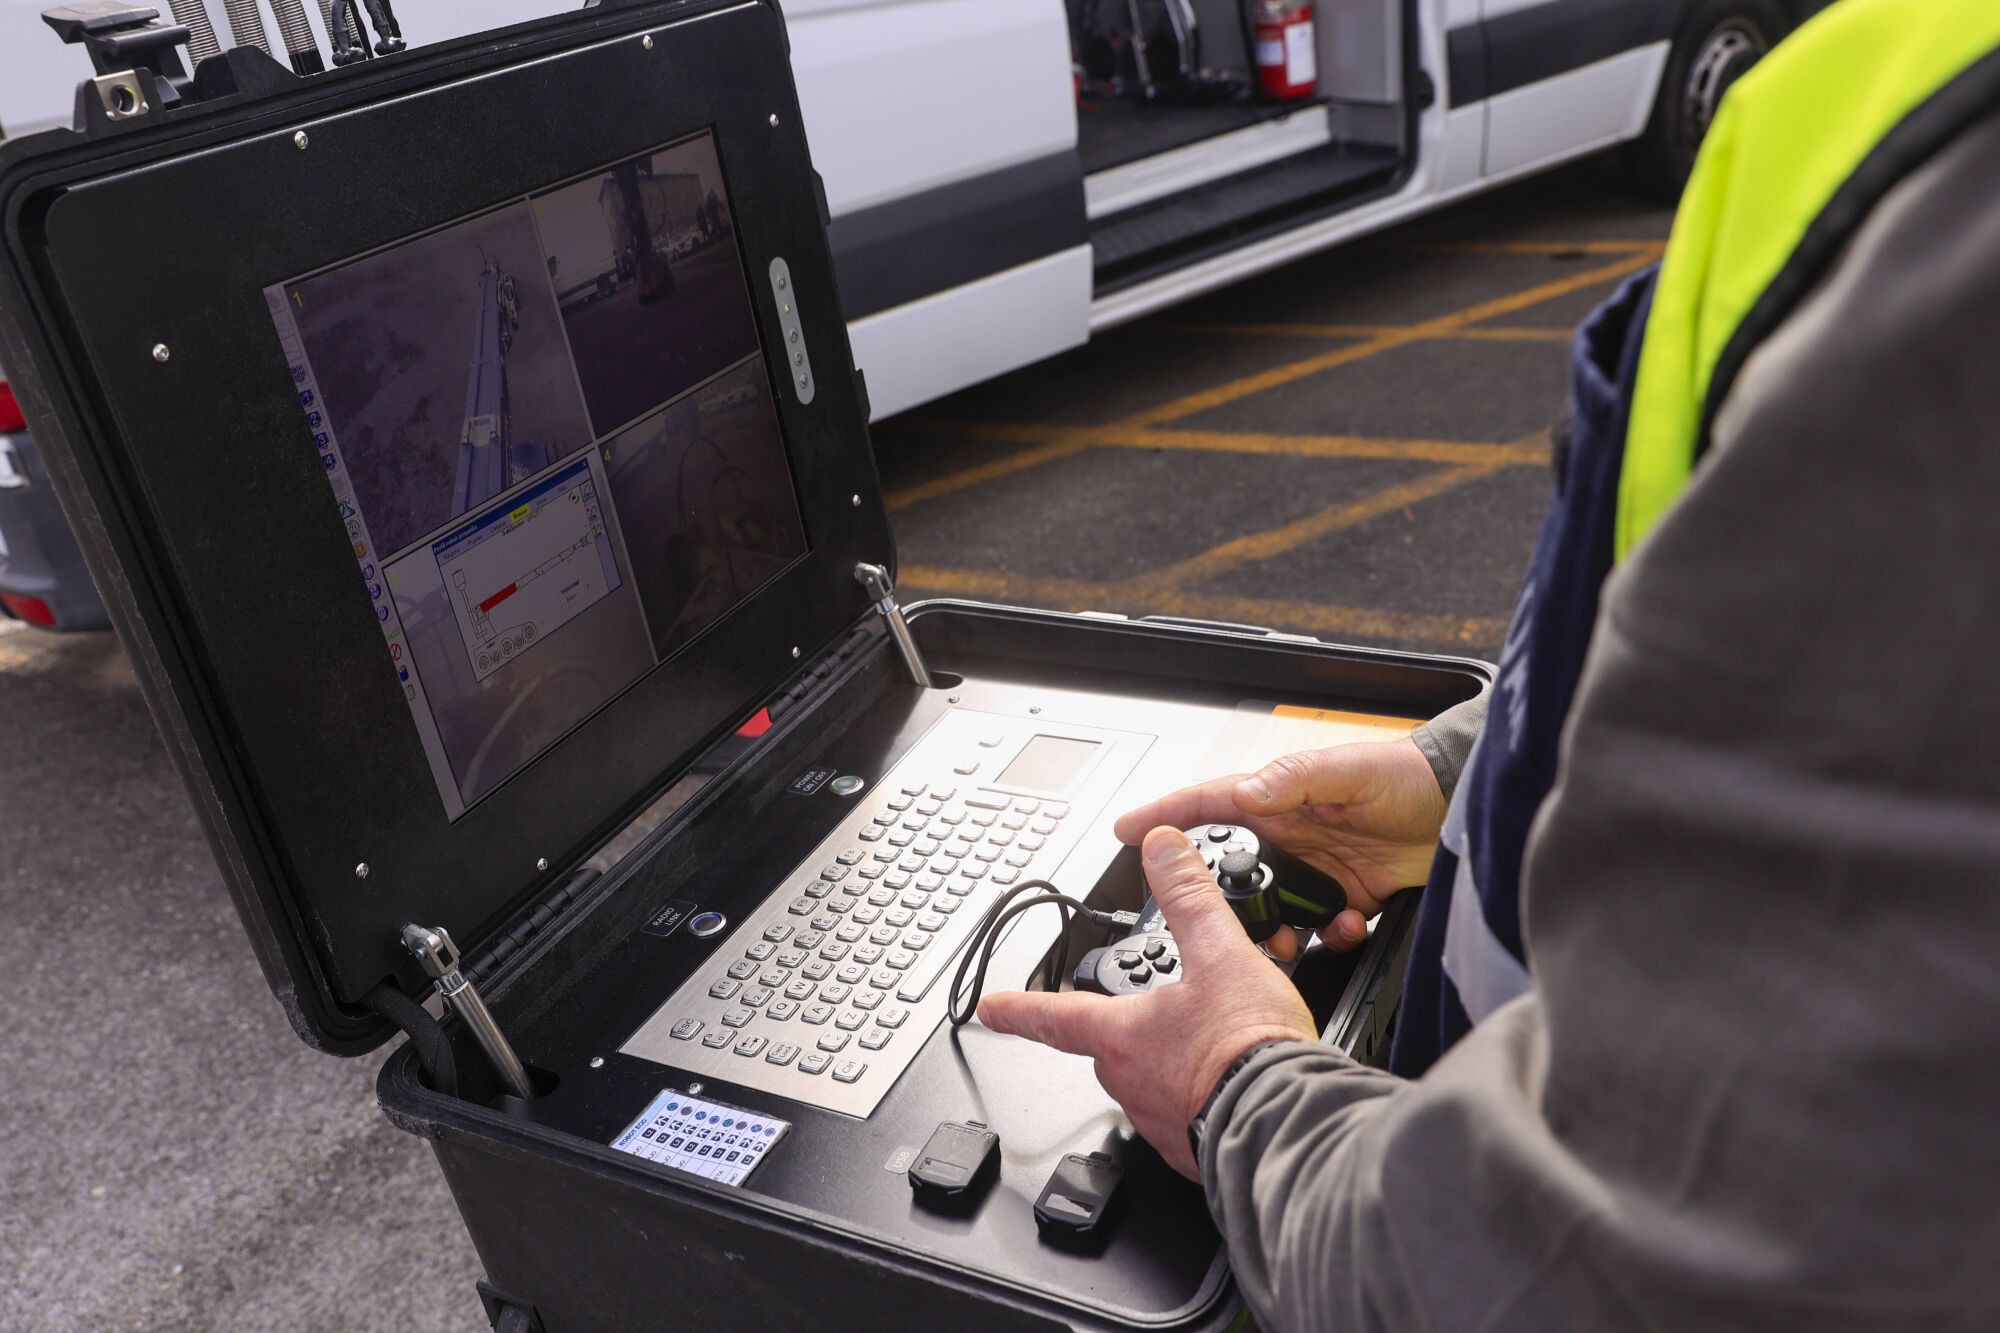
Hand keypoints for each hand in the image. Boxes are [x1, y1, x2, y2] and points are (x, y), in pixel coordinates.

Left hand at [977, 828, 1316, 1178]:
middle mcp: (1132, 1084)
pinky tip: (1235, 1084)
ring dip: (1173, 1065)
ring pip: (1151, 1085)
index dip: (1019, 1008)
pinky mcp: (1196, 1150)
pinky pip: (1188, 1119)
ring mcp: (1162, 1122)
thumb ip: (1189, 898)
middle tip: (1160, 1013)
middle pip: (1110, 1050)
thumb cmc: (1250, 1050)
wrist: (1290, 1122)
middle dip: (1126, 1031)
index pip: (1054, 1016)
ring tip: (1214, 1044)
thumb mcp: (1221, 954)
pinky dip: (1204, 1099)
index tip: (992, 1009)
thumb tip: (1162, 848)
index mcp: (1123, 1036)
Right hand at [1113, 738, 1445, 951]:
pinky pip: (1320, 928)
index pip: (1208, 806)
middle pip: (1233, 872)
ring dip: (1274, 931)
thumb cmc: (1405, 776)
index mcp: (1278, 798)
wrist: (1459, 810)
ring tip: (1284, 940)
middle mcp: (1290, 835)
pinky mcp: (1345, 897)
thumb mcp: (1347, 771)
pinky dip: (1328, 936)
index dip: (1163, 816)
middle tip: (1213, 923)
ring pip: (1272, 911)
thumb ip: (1295, 781)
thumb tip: (1249, 790)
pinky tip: (1345, 928)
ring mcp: (1316, 870)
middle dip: (1219, 902)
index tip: (1125, 831)